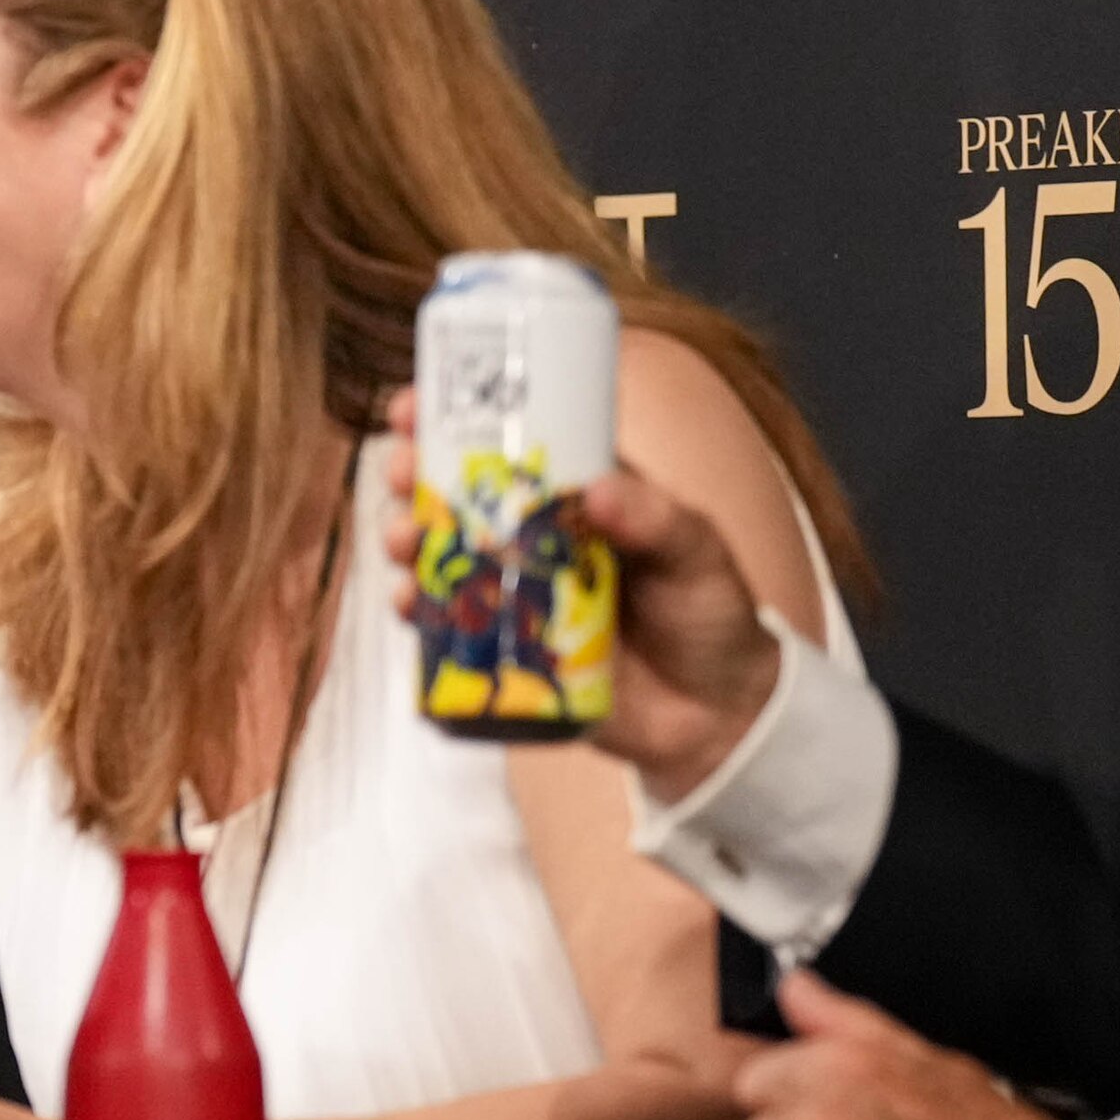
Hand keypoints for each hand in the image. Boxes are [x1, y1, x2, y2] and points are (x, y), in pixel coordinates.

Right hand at [371, 387, 785, 804]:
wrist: (717, 713)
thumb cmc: (708, 611)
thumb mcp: (696, 551)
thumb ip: (655, 520)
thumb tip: (597, 491)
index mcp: (577, 493)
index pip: (510, 441)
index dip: (456, 419)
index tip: (413, 406)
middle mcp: (535, 537)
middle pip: (458, 494)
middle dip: (416, 476)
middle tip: (402, 472)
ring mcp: (516, 594)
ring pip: (442, 556)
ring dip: (408, 541)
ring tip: (402, 540)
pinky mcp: (507, 652)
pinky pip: (448, 629)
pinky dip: (419, 614)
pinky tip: (408, 604)